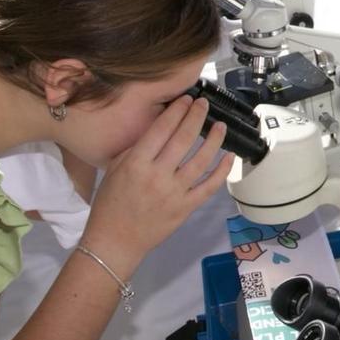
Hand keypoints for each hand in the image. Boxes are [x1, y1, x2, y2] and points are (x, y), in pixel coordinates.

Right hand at [80, 96, 230, 267]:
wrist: (115, 241)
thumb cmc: (110, 203)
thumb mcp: (114, 169)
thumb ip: (136, 148)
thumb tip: (158, 128)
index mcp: (136, 163)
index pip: (161, 130)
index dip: (176, 111)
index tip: (186, 99)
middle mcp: (158, 175)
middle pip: (183, 139)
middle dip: (196, 117)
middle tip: (203, 104)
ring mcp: (175, 193)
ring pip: (201, 161)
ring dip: (214, 140)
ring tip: (221, 126)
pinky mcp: (187, 208)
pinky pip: (209, 187)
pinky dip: (222, 171)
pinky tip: (229, 157)